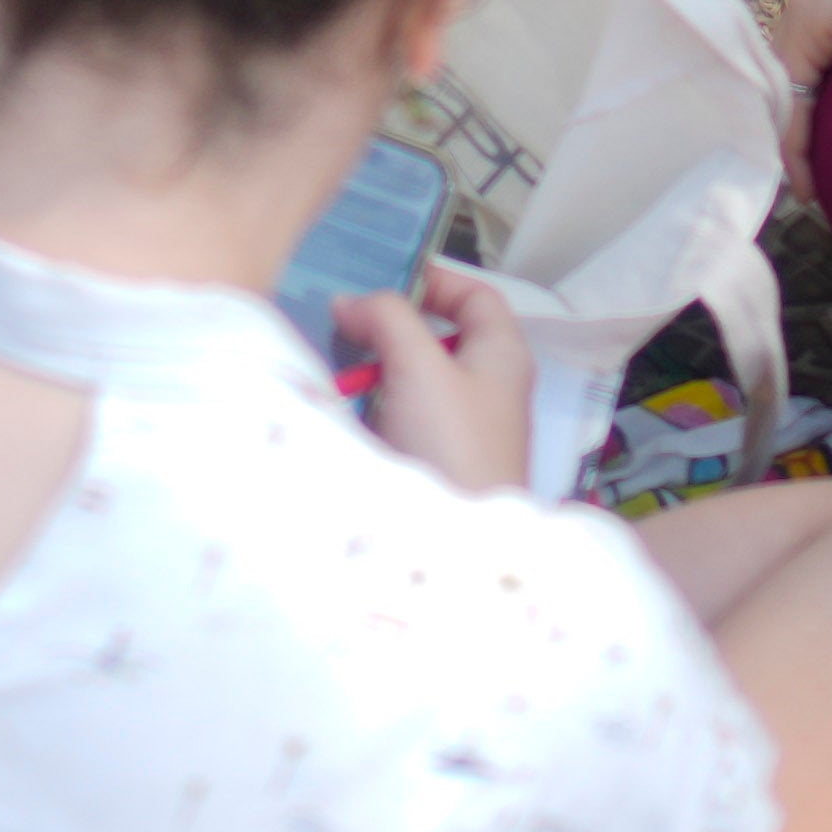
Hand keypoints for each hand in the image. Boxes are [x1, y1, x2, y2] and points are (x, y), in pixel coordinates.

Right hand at [340, 258, 534, 495]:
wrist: (455, 553)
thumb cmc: (451, 445)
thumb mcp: (420, 366)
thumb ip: (387, 318)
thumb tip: (349, 301)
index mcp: (503, 355)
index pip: (476, 296)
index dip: (432, 279)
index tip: (378, 279)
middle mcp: (487, 388)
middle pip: (439, 337)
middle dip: (390, 325)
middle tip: (340, 319)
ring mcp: (460, 429)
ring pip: (414, 378)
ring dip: (374, 367)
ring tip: (328, 358)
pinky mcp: (433, 463)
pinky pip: (399, 418)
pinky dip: (370, 406)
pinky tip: (337, 405)